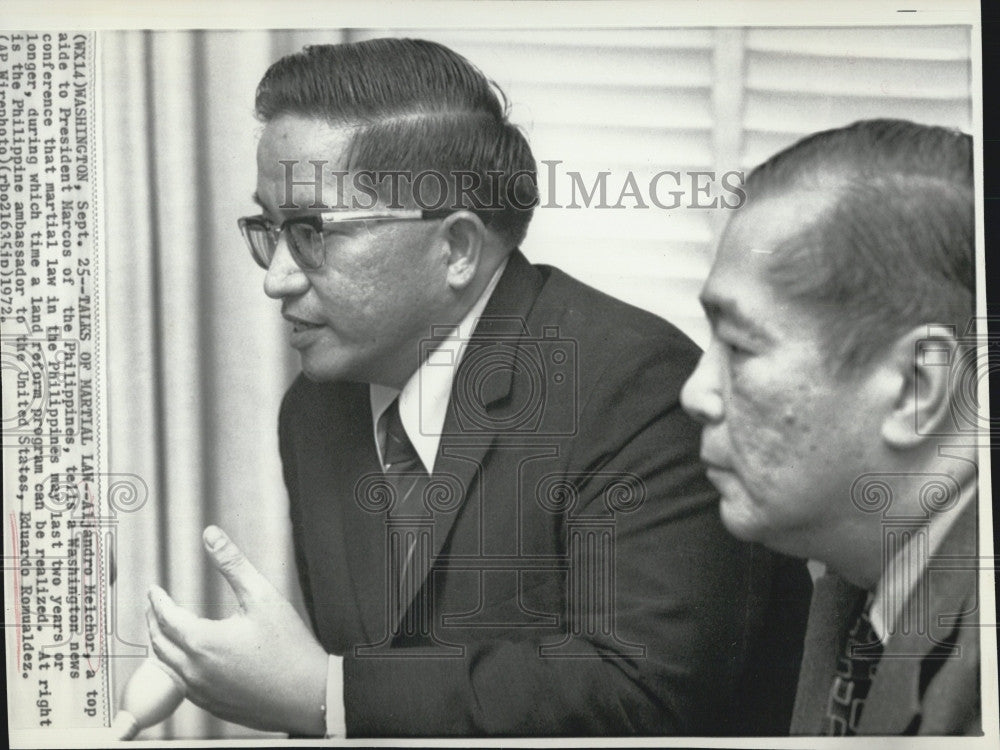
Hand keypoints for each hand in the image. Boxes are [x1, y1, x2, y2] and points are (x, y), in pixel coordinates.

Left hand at [146, 525, 327, 734]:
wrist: (309, 695)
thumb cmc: (290, 650)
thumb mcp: (262, 597)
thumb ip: (233, 564)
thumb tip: (212, 537)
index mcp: (203, 642)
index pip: (166, 617)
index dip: (157, 600)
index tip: (155, 591)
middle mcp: (195, 670)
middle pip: (159, 642)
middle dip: (152, 620)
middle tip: (152, 606)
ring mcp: (201, 692)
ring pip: (165, 666)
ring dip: (159, 645)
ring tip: (162, 631)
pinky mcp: (212, 705)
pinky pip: (180, 685)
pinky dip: (173, 667)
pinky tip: (184, 662)